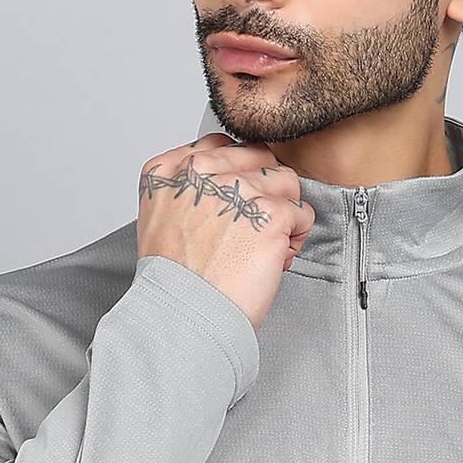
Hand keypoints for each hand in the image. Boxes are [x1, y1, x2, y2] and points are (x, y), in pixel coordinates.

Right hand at [137, 132, 314, 332]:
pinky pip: (302, 212)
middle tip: (255, 227)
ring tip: (266, 244)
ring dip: (283, 213)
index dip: (239, 175)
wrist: (185, 315)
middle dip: (264, 191)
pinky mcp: (270, 212)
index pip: (222, 146)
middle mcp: (203, 171)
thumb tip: (222, 185)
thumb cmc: (174, 281)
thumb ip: (186, 191)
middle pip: (258, 158)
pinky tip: (275, 258)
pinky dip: (295, 237)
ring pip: (286, 181)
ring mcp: (238, 188)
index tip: (239, 203)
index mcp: (171, 169)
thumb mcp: (160, 220)